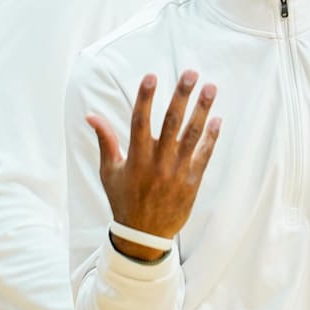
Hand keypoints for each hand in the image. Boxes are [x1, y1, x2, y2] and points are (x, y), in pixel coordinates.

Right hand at [87, 71, 220, 260]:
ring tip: (211, 88)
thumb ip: (105, 141)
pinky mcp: (192, 181)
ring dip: (202, 110)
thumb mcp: (109, 172)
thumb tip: (91, 116)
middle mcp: (157, 162)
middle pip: (171, 123)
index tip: (152, 76)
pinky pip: (204, 154)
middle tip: (191, 73)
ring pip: (192, 135)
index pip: (140, 121)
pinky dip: (212, 136)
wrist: (144, 236)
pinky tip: (217, 118)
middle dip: (181, 96)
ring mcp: (176, 171)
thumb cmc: (124, 200)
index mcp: (135, 158)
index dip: (145, 98)